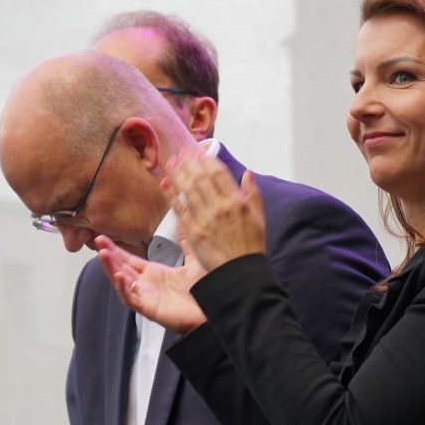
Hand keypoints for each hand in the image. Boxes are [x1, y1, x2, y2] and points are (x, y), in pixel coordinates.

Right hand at [95, 236, 205, 333]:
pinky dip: (123, 288)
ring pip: (121, 282)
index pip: (129, 259)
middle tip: (98, 239)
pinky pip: (130, 298)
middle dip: (108, 254)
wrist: (213, 311)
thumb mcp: (193, 262)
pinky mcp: (148, 308)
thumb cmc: (203, 292)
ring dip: (110, 268)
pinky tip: (118, 276)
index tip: (104, 237)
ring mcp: (146, 296)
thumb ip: (186, 243)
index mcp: (154, 274)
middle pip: (121, 267)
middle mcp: (147, 284)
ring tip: (103, 254)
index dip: (116, 249)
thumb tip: (182, 223)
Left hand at [166, 154, 265, 272]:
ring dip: (178, 173)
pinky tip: (165, 184)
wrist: (241, 272)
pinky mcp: (194, 232)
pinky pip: (180, 209)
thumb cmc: (251, 246)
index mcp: (237, 202)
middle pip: (200, 178)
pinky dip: (172, 195)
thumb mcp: (259, 217)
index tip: (198, 152)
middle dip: (189, 163)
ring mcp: (205, 219)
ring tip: (170, 162)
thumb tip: (247, 173)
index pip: (218, 173)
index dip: (206, 160)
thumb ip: (253, 194)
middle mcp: (220, 207)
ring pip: (188, 190)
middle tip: (180, 153)